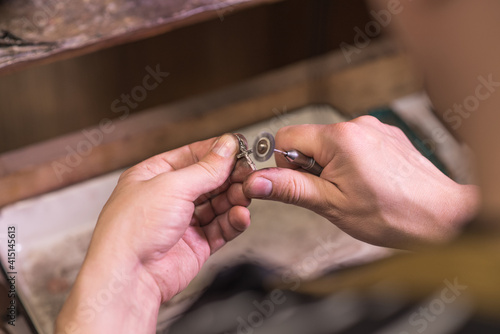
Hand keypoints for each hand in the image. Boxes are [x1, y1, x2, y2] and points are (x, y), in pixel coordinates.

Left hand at [56, 134, 251, 333]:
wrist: (129, 277)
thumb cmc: (132, 231)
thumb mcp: (172, 186)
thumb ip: (205, 169)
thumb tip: (225, 147)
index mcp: (153, 176)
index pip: (191, 157)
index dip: (216, 153)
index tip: (239, 149)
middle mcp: (167, 198)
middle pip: (207, 181)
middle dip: (229, 176)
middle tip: (249, 173)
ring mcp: (182, 222)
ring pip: (217, 204)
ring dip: (234, 198)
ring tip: (246, 194)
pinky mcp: (195, 245)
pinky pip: (221, 228)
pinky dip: (233, 221)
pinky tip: (241, 215)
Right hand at [243, 116, 478, 248]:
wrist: (442, 217)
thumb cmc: (393, 214)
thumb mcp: (331, 204)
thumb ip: (290, 188)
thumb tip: (256, 181)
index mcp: (339, 138)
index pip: (285, 136)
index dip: (284, 163)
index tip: (299, 183)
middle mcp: (357, 125)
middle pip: (309, 139)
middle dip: (311, 166)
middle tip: (330, 192)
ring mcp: (375, 128)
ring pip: (331, 144)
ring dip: (331, 166)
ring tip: (353, 190)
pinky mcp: (387, 136)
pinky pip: (354, 144)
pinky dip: (352, 162)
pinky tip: (368, 182)